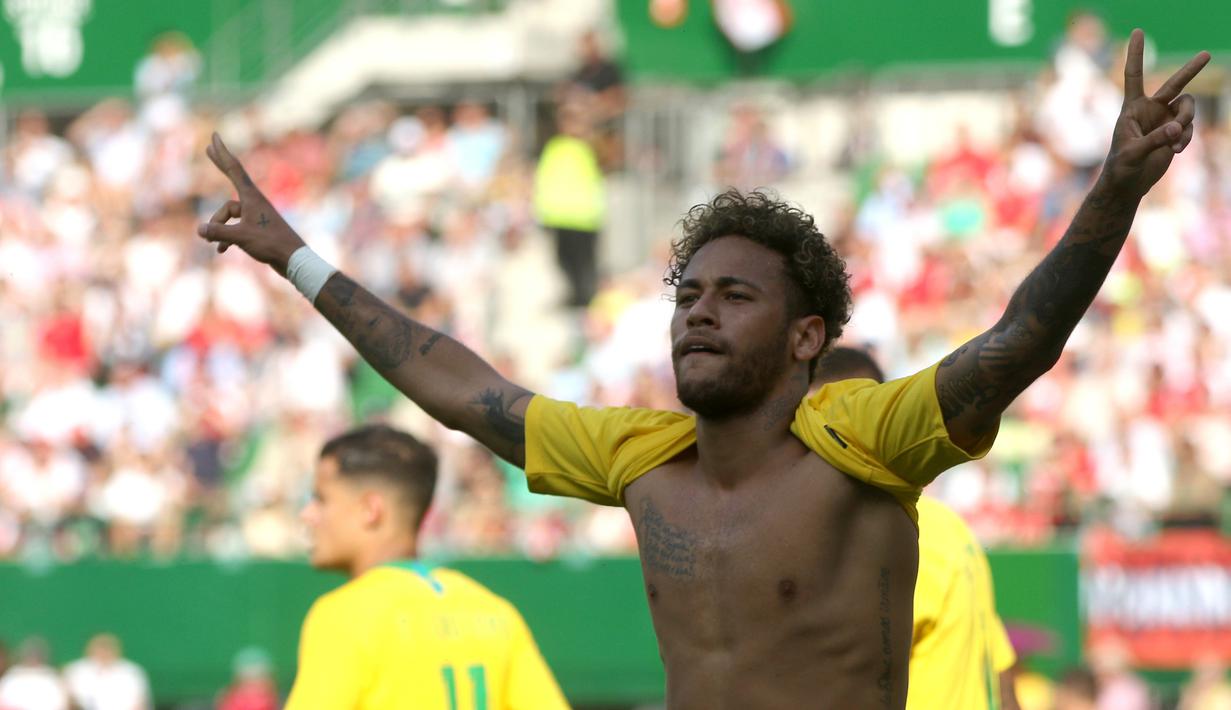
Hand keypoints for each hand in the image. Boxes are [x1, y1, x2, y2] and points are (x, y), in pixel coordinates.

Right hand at [197, 133, 305, 274]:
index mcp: (251, 198)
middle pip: (232, 178)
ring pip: (228, 214)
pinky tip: (222, 251)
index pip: (233, 169)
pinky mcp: (257, 228)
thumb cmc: (270, 245)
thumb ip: (218, 232)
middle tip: (209, 147)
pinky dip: (226, 238)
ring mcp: (255, 214)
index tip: (215, 136)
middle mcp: (253, 202)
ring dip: (219, 228)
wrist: (293, 259)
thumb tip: (199, 229)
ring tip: (215, 243)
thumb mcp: (240, 238)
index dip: (222, 153)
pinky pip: (234, 227)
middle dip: (220, 164)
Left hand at [1101, 29, 1209, 198]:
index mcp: (1132, 108)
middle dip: (1191, 70)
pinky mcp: (1175, 132)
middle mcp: (1150, 109)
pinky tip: (1175, 151)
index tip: (1137, 31)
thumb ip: (1155, 139)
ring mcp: (1165, 120)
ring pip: (1188, 108)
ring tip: (1174, 141)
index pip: (1135, 75)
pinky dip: (1185, 138)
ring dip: (1186, 122)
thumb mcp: (1133, 153)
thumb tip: (1177, 129)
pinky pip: (1189, 127)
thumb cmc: (1121, 167)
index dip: (1137, 54)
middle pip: (1174, 84)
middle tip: (1207, 54)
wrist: (1129, 184)